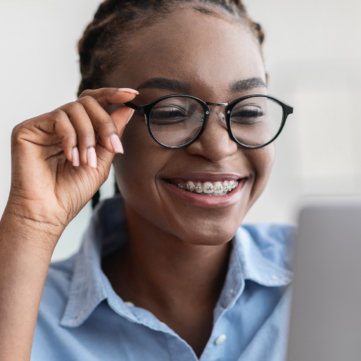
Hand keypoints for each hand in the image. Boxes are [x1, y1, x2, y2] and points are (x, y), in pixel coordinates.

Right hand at [6, 87, 136, 247]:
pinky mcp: (28, 129)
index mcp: (78, 130)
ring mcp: (44, 126)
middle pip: (88, 102)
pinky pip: (58, 119)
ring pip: (75, 109)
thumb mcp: (102, 161)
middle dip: (105, 123)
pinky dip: (71, 139)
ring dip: (88, 137)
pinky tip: (72, 159)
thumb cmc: (73, 191)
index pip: (94, 103)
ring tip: (87, 162)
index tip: (132, 94)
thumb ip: (112, 134)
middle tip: (113, 147)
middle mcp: (61, 124)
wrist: (49, 213)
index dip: (113, 95)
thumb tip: (127, 108)